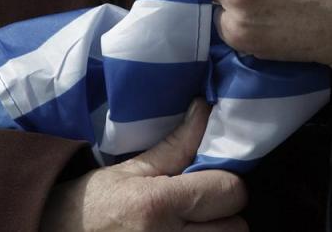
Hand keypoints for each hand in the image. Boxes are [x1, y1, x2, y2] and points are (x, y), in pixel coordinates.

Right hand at [40, 99, 247, 230]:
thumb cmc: (93, 202)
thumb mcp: (132, 168)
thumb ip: (176, 145)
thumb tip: (205, 110)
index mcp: (158, 206)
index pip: (230, 191)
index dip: (226, 181)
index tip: (210, 178)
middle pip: (237, 227)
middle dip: (224, 212)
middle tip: (200, 203)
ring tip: (191, 222)